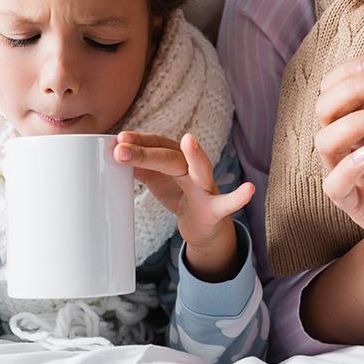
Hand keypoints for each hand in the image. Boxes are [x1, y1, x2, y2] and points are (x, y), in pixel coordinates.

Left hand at [114, 131, 253, 279]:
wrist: (204, 224)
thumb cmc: (178, 194)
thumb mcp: (155, 178)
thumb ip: (139, 165)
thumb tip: (114, 152)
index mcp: (175, 159)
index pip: (155, 146)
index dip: (137, 143)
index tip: (117, 140)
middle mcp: (191, 167)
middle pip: (169, 156)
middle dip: (146, 152)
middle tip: (122, 148)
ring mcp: (206, 186)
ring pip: (200, 170)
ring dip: (196, 156)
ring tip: (190, 141)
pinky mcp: (217, 208)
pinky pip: (228, 203)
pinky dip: (238, 197)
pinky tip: (249, 190)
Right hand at [313, 55, 363, 277]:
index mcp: (358, 123)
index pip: (334, 86)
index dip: (351, 68)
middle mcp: (346, 146)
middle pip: (325, 105)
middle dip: (353, 85)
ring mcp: (346, 174)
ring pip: (324, 140)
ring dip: (354, 120)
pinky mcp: (355, 205)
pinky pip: (335, 185)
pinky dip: (348, 167)